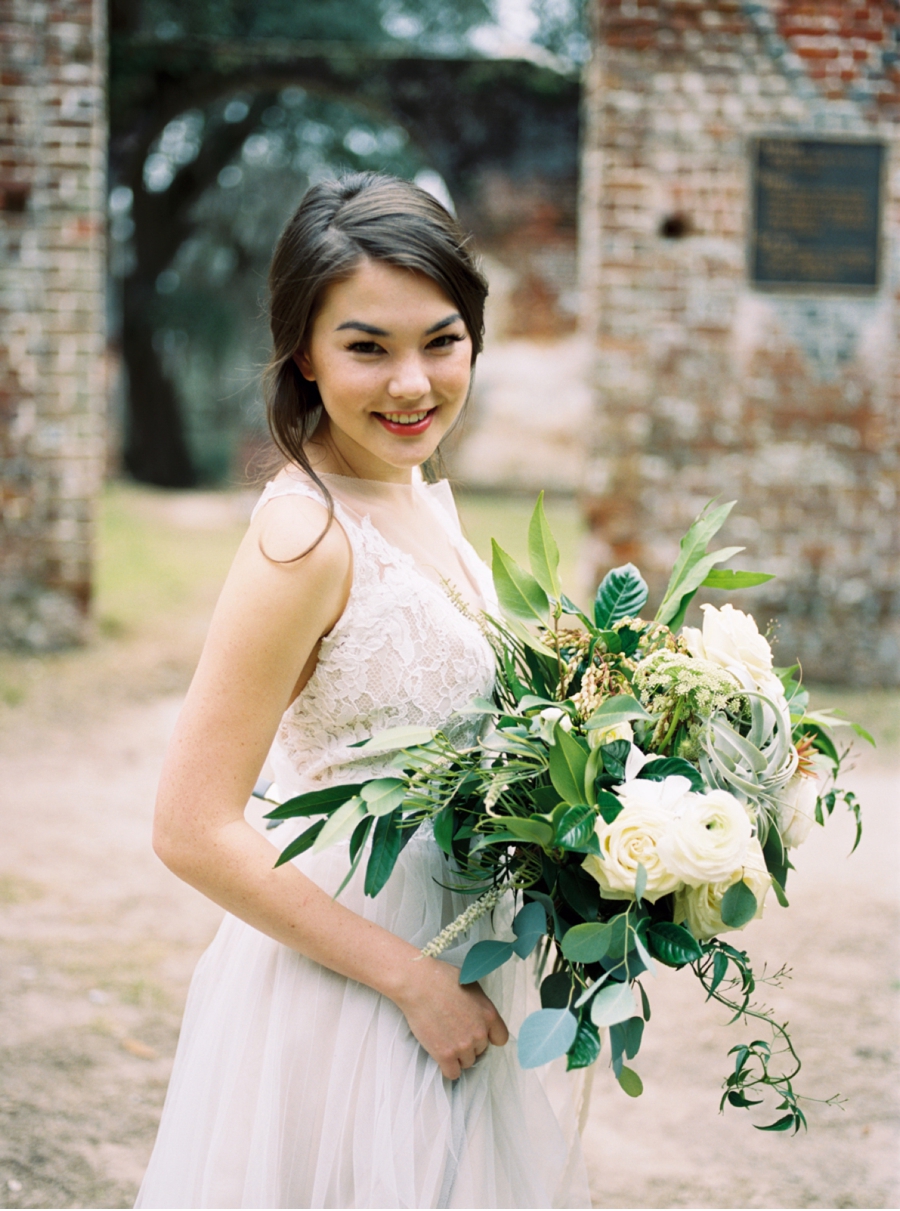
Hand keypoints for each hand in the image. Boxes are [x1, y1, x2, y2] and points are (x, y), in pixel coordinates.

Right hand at [392, 955, 508, 1079]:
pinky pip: (452, 1073)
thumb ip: (480, 1007)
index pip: (501, 1038)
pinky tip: (442, 1057)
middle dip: (470, 1044)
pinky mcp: (445, 1055)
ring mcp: (463, 1046)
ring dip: (458, 1056)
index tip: (478, 1033)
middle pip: (481, 1050)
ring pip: (467, 1062)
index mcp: (489, 1014)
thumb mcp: (472, 987)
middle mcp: (479, 1033)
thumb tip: (479, 1017)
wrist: (419, 984)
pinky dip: (448, 1068)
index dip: (489, 1037)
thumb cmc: (443, 979)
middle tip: (454, 1032)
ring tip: (445, 1040)